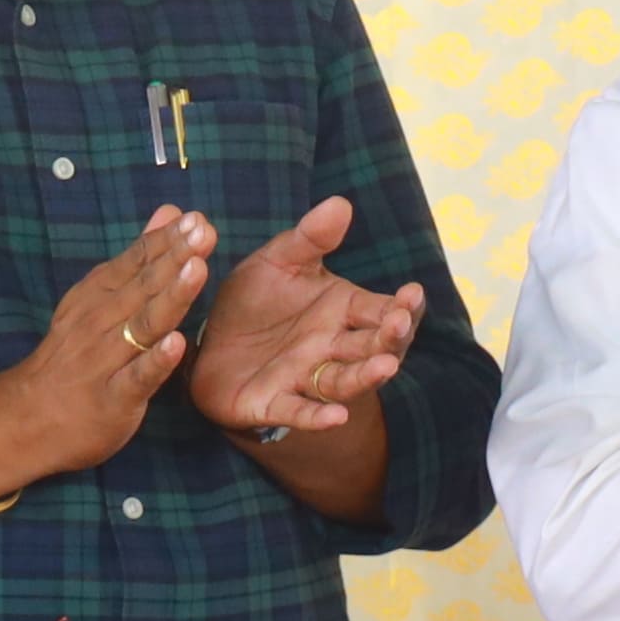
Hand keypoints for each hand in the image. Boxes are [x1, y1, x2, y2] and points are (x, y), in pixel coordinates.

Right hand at [0, 208, 209, 499]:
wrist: (30, 417)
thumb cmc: (76, 356)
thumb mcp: (100, 298)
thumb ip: (139, 258)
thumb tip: (169, 213)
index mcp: (98, 294)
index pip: (136, 261)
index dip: (165, 240)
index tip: (195, 217)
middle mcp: (101, 321)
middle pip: (144, 286)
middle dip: (175, 257)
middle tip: (202, 231)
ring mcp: (106, 359)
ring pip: (144, 324)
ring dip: (171, 296)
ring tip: (197, 270)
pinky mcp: (114, 397)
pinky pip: (138, 377)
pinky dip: (157, 361)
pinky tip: (177, 344)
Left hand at [185, 196, 423, 445]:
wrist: (207, 344)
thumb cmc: (252, 304)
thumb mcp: (277, 262)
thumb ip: (309, 238)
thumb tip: (341, 203)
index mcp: (341, 312)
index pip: (381, 311)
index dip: (399, 306)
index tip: (412, 293)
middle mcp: (331, 348)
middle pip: (370, 347)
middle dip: (389, 338)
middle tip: (399, 323)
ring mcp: (306, 378)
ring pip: (344, 380)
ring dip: (366, 376)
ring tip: (385, 367)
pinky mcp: (274, 404)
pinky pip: (300, 412)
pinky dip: (317, 417)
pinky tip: (337, 417)